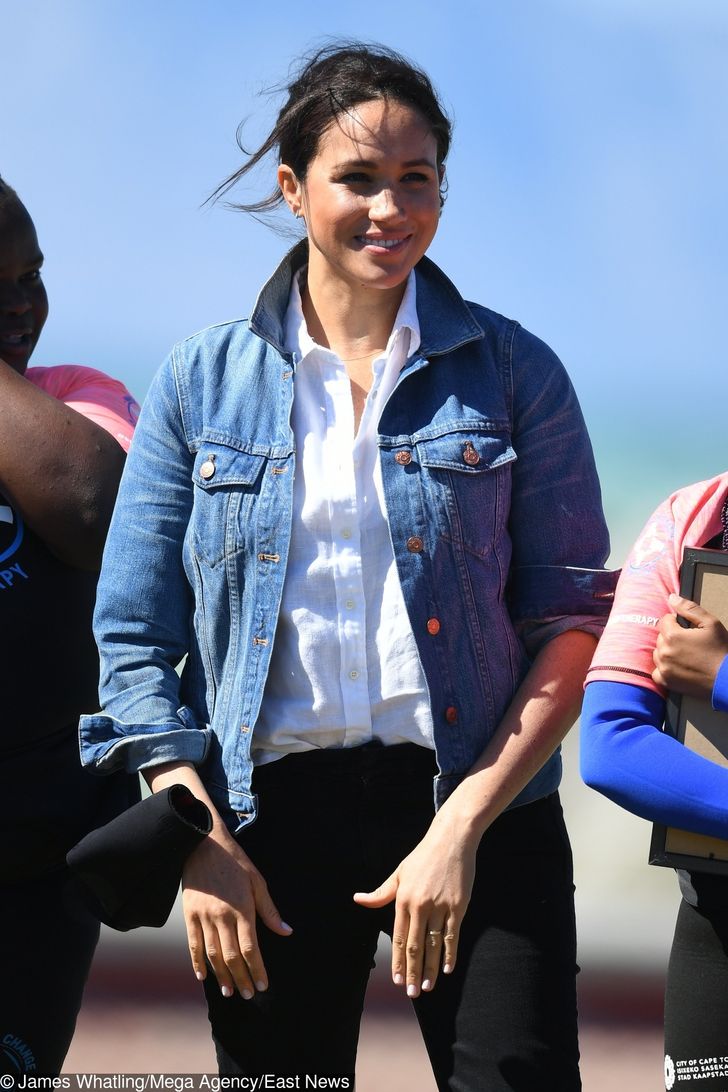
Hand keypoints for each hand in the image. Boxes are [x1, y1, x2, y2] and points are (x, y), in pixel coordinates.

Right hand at [182, 829, 291, 998]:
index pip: (251, 948)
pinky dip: (197, 962)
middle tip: (247, 995)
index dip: (257, 969)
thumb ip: (270, 910)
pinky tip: (203, 976)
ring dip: (221, 975)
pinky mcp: (189, 914)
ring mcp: (204, 916)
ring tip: (228, 992)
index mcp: (242, 909)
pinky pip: (193, 944)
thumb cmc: (235, 862)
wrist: (204, 844)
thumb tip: (286, 931)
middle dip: (241, 978)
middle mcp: (222, 916)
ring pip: (213, 954)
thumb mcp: (257, 881)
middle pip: (232, 956)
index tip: (263, 985)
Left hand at [353, 813, 476, 996]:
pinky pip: (452, 936)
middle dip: (412, 972)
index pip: (400, 938)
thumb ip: (380, 893)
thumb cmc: (423, 857)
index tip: (398, 980)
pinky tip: (446, 970)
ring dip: (430, 969)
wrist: (450, 840)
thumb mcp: (399, 873)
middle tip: (411, 993)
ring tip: (427, 987)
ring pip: (433, 945)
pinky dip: (449, 954)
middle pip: (415, 946)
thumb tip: (358, 899)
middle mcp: (420, 905)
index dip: (399, 961)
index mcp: (403, 899)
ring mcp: (440, 907)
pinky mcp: (458, 907)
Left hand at [652, 594, 727, 697]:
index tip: (687, 628)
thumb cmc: (721, 651)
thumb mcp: (710, 623)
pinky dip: (664, 668)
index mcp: (673, 636)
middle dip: (672, 637)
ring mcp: (664, 668)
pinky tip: (677, 666)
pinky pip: (657, 671)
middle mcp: (664, 652)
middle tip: (690, 643)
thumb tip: (672, 598)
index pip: (664, 621)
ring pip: (658, 653)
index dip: (676, 622)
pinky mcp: (666, 681)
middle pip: (661, 637)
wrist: (726, 679)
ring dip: (668, 651)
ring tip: (686, 654)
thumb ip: (689, 608)